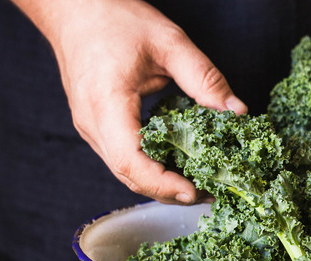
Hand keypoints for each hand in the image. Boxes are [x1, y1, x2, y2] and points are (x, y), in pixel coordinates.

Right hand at [11, 0, 246, 204]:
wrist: (73, 9)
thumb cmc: (114, 19)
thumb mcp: (169, 42)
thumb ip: (205, 78)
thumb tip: (236, 112)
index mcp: (106, 103)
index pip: (130, 160)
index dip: (162, 183)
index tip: (194, 191)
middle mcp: (92, 123)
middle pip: (129, 176)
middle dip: (169, 191)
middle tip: (210, 192)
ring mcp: (90, 129)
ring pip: (125, 172)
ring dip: (161, 183)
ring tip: (200, 183)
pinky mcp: (96, 128)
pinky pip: (123, 158)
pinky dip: (150, 168)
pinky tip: (178, 165)